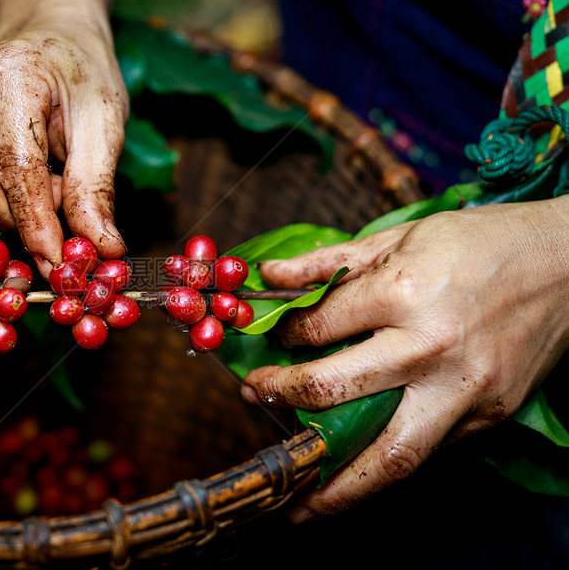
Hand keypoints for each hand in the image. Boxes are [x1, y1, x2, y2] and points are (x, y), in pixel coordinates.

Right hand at [0, 0, 127, 278]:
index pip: (15, 169)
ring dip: (10, 220)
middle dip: (24, 224)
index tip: (61, 266)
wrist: (47, 40)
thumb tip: (100, 249)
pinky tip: (24, 185)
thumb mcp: (105, 122)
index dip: (38, 227)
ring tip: (47, 187)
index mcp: (8, 76)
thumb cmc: (81, 76)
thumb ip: (97, 187)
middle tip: (66, 205)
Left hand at [241, 197, 568, 520]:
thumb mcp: (401, 236)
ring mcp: (465, 389)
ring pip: (390, 455)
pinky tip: (360, 473)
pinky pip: (429, 450)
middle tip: (255, 400)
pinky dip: (389, 465)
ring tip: (301, 508)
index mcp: (406, 291)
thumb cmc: (482, 243)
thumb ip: (328, 261)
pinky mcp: (489, 415)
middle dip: (285, 400)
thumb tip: (266, 276)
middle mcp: (432, 346)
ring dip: (339, 489)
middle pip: (337, 392)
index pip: (319, 328)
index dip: (285, 337)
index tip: (273, 342)